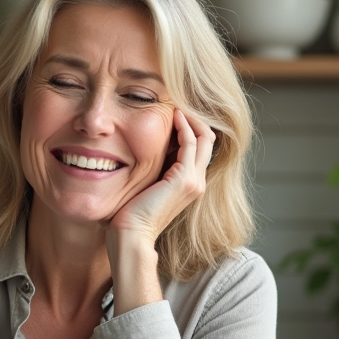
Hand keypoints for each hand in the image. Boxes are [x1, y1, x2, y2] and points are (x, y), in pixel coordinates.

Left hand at [109, 108, 215, 243]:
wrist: (132, 235)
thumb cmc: (131, 214)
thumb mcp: (147, 185)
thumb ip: (154, 169)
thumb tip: (145, 150)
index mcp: (190, 185)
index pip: (200, 148)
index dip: (191, 127)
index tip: (175, 112)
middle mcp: (198, 182)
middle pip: (207, 140)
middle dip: (195, 118)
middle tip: (178, 103)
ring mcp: (194, 181)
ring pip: (204, 138)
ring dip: (191, 118)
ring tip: (176, 105)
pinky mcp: (184, 179)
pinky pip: (190, 143)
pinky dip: (184, 126)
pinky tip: (173, 116)